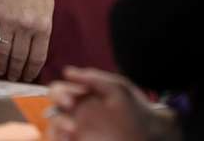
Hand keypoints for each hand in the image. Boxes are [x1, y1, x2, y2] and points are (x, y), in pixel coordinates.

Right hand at [0, 0, 53, 81]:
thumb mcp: (48, 7)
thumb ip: (43, 29)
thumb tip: (37, 52)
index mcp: (42, 25)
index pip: (37, 57)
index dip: (31, 71)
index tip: (28, 79)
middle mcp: (25, 26)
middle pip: (19, 58)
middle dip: (15, 72)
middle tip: (12, 79)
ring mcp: (7, 20)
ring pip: (2, 51)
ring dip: (0, 65)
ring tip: (0, 72)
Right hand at [48, 67, 172, 140]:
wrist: (151, 133)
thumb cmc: (136, 109)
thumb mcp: (118, 88)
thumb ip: (94, 78)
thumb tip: (67, 71)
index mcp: (83, 96)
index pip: (58, 90)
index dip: (58, 94)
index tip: (71, 101)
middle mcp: (77, 113)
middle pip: (52, 110)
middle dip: (57, 116)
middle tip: (72, 125)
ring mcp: (79, 131)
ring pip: (53, 129)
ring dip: (56, 131)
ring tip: (72, 133)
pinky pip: (61, 140)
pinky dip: (59, 139)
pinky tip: (72, 139)